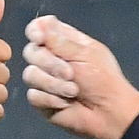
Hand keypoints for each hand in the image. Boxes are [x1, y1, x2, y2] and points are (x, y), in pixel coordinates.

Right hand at [22, 14, 138, 138]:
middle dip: (48, 63)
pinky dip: (50, 99)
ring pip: (30, 74)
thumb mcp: (84, 55)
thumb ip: (59, 40)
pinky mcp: (42, 101)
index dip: (35, 31)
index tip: (39, 37)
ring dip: (52, 83)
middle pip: (31, 52)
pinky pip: (34, 95)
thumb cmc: (103, 80)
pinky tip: (65, 104)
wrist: (108, 113)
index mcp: (64, 42)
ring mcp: (45, 81)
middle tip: (70, 73)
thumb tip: (40, 25)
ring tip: (73, 91)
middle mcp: (52, 59)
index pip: (40, 29)